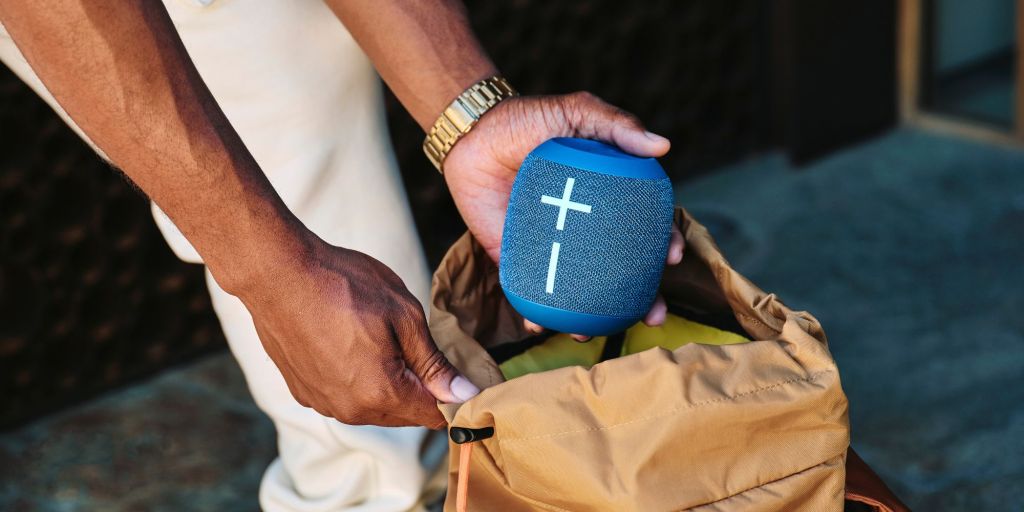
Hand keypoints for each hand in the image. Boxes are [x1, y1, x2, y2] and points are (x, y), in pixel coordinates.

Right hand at [232, 234, 478, 428]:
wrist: (277, 273)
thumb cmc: (343, 285)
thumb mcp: (404, 315)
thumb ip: (434, 363)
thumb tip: (465, 394)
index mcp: (382, 393)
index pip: (435, 414)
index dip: (453, 395)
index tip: (458, 372)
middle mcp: (351, 410)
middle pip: (405, 414)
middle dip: (420, 388)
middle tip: (417, 343)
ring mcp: (323, 403)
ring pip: (374, 406)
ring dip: (387, 383)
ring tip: (379, 338)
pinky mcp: (303, 391)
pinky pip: (344, 396)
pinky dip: (356, 378)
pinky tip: (349, 343)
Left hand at [443, 92, 684, 340]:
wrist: (472, 133)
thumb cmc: (527, 119)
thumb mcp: (575, 112)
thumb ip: (615, 124)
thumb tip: (662, 146)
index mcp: (606, 196)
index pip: (643, 227)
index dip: (662, 245)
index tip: (672, 258)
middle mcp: (584, 227)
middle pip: (620, 270)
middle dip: (640, 299)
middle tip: (652, 315)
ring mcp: (551, 245)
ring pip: (580, 289)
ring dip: (592, 317)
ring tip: (593, 332)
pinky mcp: (516, 258)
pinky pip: (531, 290)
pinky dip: (537, 314)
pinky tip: (543, 327)